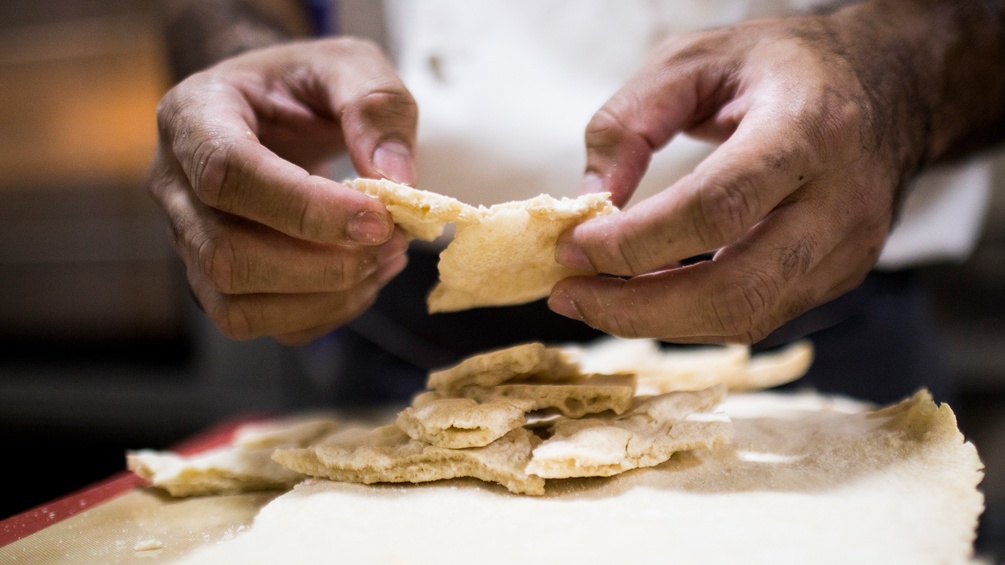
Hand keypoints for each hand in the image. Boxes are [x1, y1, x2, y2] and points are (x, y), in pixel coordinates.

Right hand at [147, 38, 416, 344]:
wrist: (273, 108)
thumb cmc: (302, 83)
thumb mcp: (347, 64)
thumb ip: (376, 106)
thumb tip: (396, 184)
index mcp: (192, 116)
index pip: (227, 174)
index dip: (306, 208)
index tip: (378, 218)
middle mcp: (174, 186)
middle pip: (226, 254)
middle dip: (322, 265)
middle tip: (391, 240)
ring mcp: (189, 241)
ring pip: (236, 304)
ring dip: (326, 296)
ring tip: (385, 259)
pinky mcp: (216, 282)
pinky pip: (262, 324)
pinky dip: (324, 313)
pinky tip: (363, 278)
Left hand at [549, 8, 931, 343]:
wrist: (891, 86)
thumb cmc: (786, 67)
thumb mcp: (696, 57)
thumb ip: (630, 122)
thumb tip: (590, 204)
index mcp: (807, 128)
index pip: (716, 207)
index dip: (637, 241)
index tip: (573, 247)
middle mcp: (840, 200)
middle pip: (735, 288)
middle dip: (638, 308)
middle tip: (569, 296)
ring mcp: (848, 249)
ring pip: (746, 318)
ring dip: (657, 322)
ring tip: (594, 299)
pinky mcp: (840, 276)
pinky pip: (757, 317)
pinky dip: (690, 316)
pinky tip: (646, 295)